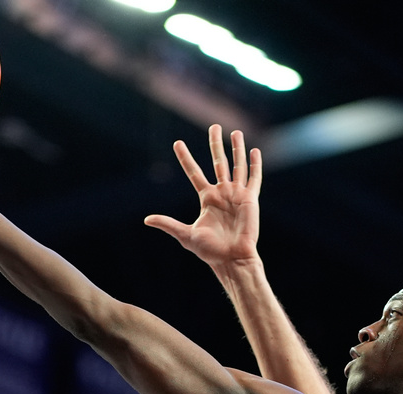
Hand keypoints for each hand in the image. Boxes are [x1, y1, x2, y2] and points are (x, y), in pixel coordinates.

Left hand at [144, 124, 262, 267]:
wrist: (231, 258)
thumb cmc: (210, 251)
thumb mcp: (185, 235)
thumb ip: (168, 224)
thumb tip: (147, 220)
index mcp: (207, 199)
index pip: (194, 172)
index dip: (186, 158)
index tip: (177, 143)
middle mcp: (222, 193)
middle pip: (218, 162)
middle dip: (215, 144)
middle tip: (214, 126)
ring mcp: (237, 194)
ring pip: (237, 165)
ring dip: (237, 148)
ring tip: (235, 132)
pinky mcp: (250, 199)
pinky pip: (254, 179)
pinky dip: (255, 165)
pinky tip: (254, 150)